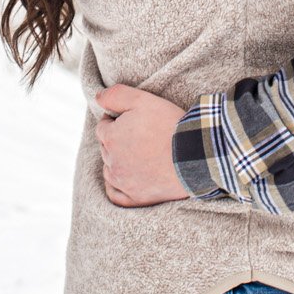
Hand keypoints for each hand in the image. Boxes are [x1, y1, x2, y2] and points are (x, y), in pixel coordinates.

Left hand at [94, 84, 193, 206]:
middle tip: (139, 136)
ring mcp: (124, 182)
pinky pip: (116, 195)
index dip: (116, 121)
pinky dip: (116, 187)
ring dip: (117, 162)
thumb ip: (116, 95)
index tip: (132, 121)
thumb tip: (98, 98)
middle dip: (118, 141)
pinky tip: (124, 179)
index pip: (103, 127)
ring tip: (137, 155)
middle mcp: (112, 162)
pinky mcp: (136, 198)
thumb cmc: (170, 124)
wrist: (196, 153)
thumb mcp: (142, 100)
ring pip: (110, 170)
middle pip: (107, 148)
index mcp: (111, 138)